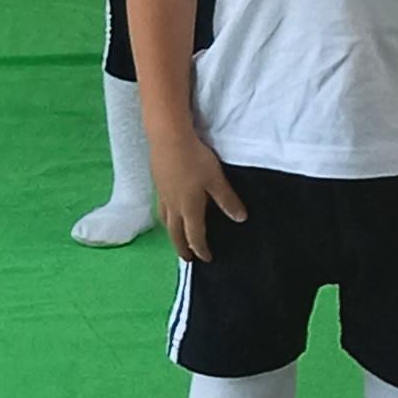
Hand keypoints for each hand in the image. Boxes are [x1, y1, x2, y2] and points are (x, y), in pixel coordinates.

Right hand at [152, 124, 244, 263]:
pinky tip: (169, 211)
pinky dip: (166, 218)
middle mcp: (174, 206)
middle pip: (176, 233)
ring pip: (166, 222)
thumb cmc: (195, 159)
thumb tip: (240, 219)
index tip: (206, 259)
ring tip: (176, 237)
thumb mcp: (216, 180)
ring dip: (172, 234)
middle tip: (187, 259)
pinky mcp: (158, 184)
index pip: (195, 235)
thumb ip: (227, 200)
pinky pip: (161, 209)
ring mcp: (163, 195)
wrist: (167, 138)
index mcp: (189, 208)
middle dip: (182, 247)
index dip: (201, 249)